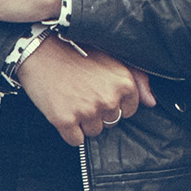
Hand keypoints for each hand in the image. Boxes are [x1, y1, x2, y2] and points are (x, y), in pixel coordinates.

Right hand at [15, 36, 153, 145]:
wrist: (39, 50)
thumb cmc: (75, 51)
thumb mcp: (111, 58)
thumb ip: (137, 79)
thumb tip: (151, 102)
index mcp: (123, 82)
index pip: (129, 111)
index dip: (113, 103)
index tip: (98, 90)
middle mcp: (108, 98)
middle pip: (111, 122)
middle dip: (98, 112)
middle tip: (82, 92)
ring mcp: (87, 111)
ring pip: (93, 132)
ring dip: (83, 122)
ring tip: (72, 99)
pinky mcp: (65, 120)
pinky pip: (75, 140)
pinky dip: (69, 130)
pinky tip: (63, 109)